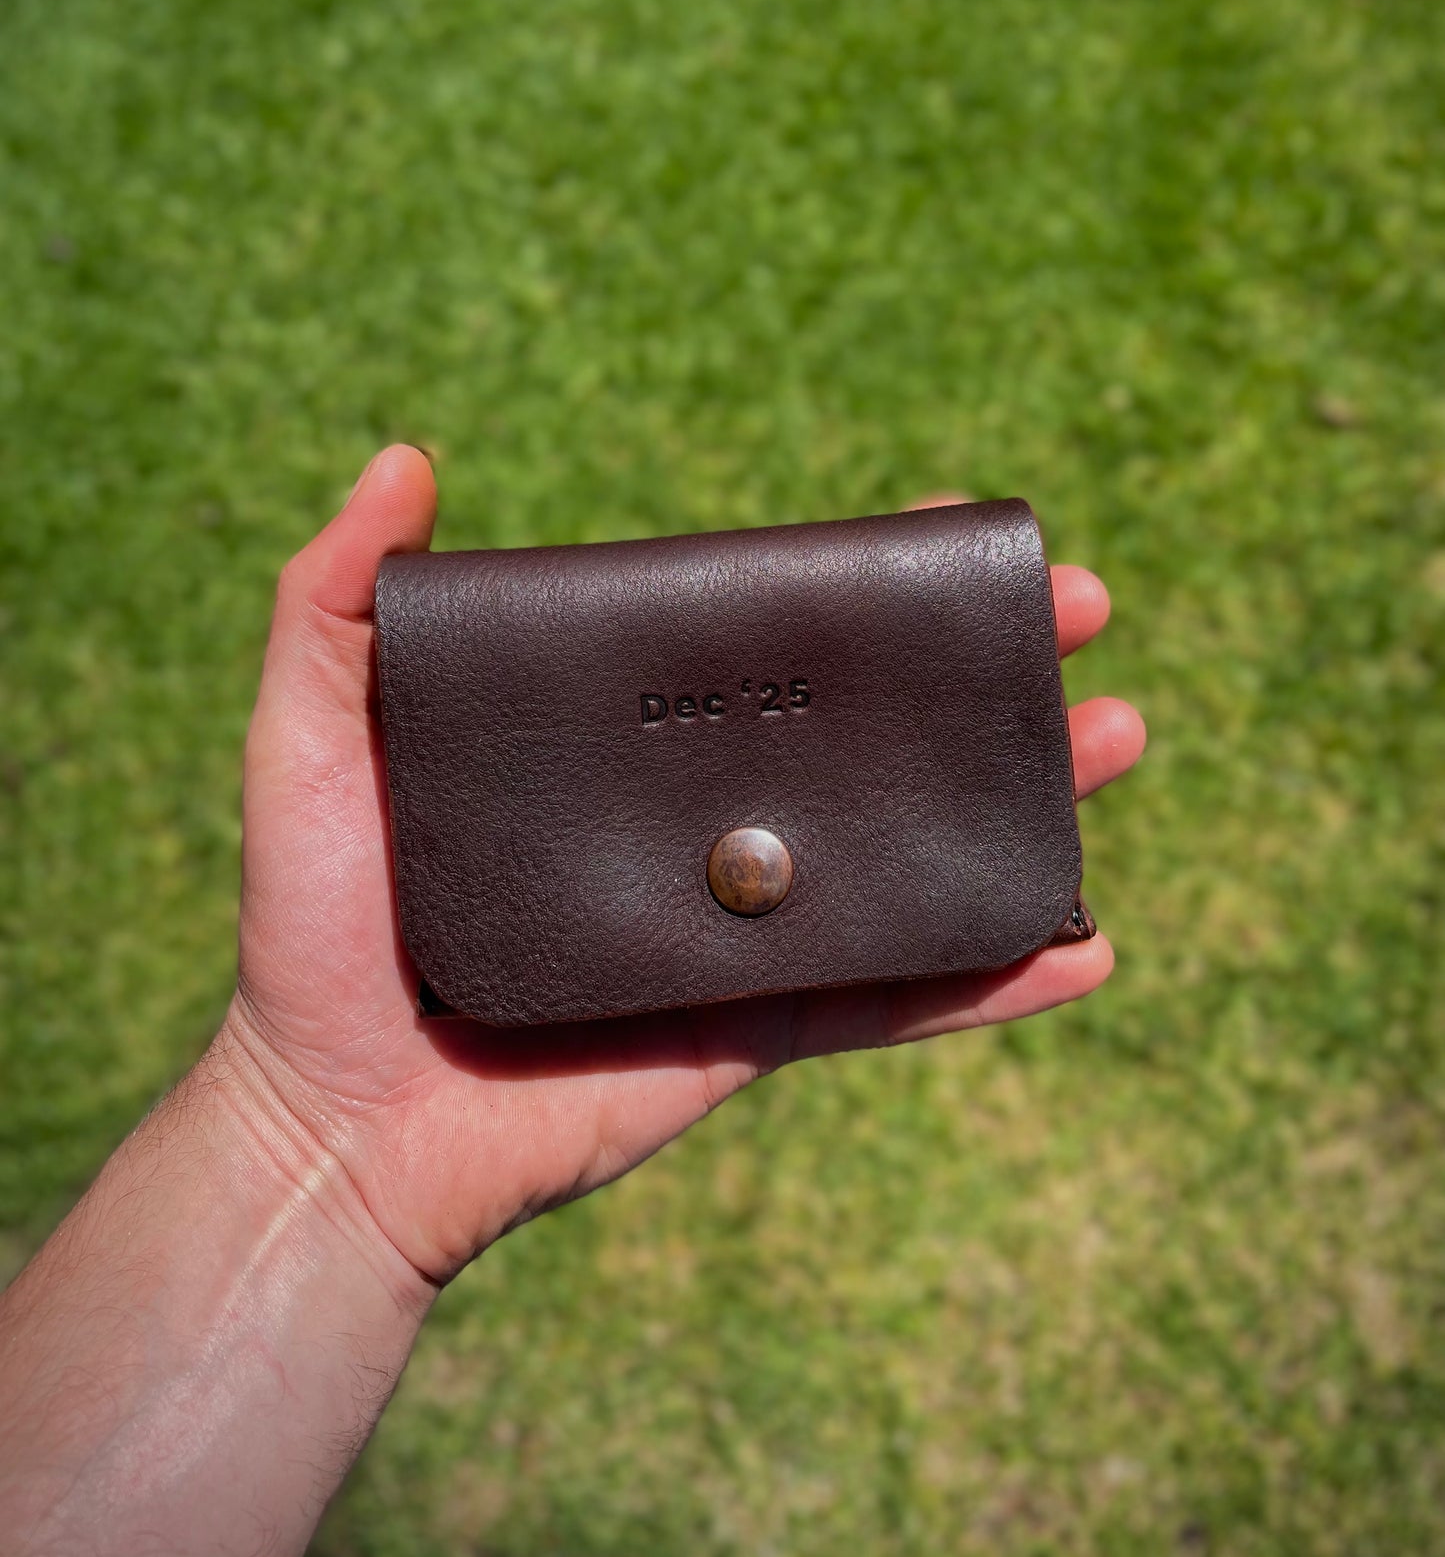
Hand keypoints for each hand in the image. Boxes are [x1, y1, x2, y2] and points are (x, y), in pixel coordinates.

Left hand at [225, 448, 1145, 1286]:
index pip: (765, 647)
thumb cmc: (315, 924)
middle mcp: (698, 823)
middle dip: (982, 674)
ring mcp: (740, 928)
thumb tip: (405, 460)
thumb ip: (336, 602)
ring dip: (1020, 801)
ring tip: (1116, 737)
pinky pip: (894, 1002)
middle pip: (868, 735)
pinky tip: (1086, 943)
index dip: (867, 592)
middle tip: (1083, 615)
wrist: (332, 1122)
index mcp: (624, 746)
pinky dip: (993, 983)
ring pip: (909, 855)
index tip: (961, 535)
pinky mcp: (756, 1029)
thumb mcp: (310, 736)